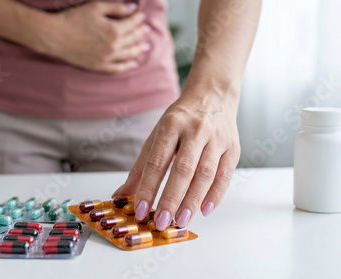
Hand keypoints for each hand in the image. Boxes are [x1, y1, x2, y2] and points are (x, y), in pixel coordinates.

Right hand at [42, 2, 149, 73]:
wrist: (55, 36)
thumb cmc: (74, 18)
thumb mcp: (96, 7)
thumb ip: (116, 7)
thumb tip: (132, 8)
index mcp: (114, 30)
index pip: (133, 23)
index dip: (139, 18)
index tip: (141, 15)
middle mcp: (113, 46)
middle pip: (133, 39)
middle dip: (141, 32)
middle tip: (145, 29)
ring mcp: (106, 58)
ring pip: (129, 55)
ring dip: (139, 49)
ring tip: (145, 46)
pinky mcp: (98, 66)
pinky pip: (117, 68)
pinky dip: (127, 66)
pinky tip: (133, 63)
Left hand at [112, 86, 240, 229]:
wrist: (212, 96)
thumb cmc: (180, 120)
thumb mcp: (156, 136)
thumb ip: (140, 168)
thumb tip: (121, 195)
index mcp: (171, 126)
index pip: (157, 161)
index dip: (148, 187)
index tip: (140, 210)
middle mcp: (195, 130)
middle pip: (183, 169)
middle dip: (171, 198)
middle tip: (162, 222)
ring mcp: (216, 139)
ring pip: (205, 174)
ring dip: (193, 200)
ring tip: (181, 221)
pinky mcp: (233, 148)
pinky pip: (225, 175)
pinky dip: (215, 195)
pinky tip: (204, 210)